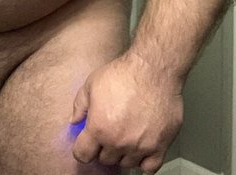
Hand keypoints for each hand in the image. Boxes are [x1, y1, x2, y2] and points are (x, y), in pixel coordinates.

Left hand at [70, 51, 183, 173]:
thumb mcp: (92, 83)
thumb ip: (80, 105)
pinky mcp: (161, 145)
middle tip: (108, 132)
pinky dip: (144, 160)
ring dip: (123, 152)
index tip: (86, 142)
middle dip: (103, 147)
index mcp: (99, 129)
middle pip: (105, 159)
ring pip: (126, 163)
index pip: (83, 155)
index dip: (82, 149)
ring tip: (125, 135)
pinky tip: (141, 146)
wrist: (153, 70)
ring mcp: (141, 146)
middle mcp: (118, 142)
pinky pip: (149, 167)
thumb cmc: (122, 74)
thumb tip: (74, 121)